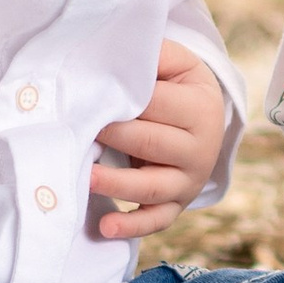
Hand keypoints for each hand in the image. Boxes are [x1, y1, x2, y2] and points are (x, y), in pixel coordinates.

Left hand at [90, 36, 234, 240]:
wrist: (205, 121)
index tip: (91, 96)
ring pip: (150, 187)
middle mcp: (201, 148)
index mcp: (201, 107)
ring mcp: (189, 181)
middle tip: (78, 128)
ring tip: (84, 178)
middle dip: (113, 136)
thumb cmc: (178, 87)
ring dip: (115, 184)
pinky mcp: (176, 205)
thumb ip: (153, 55)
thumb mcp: (176, 63)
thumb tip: (115, 54)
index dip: (123, 101)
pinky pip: (155, 221)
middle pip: (151, 144)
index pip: (157, 105)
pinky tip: (105, 228)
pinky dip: (131, 227)